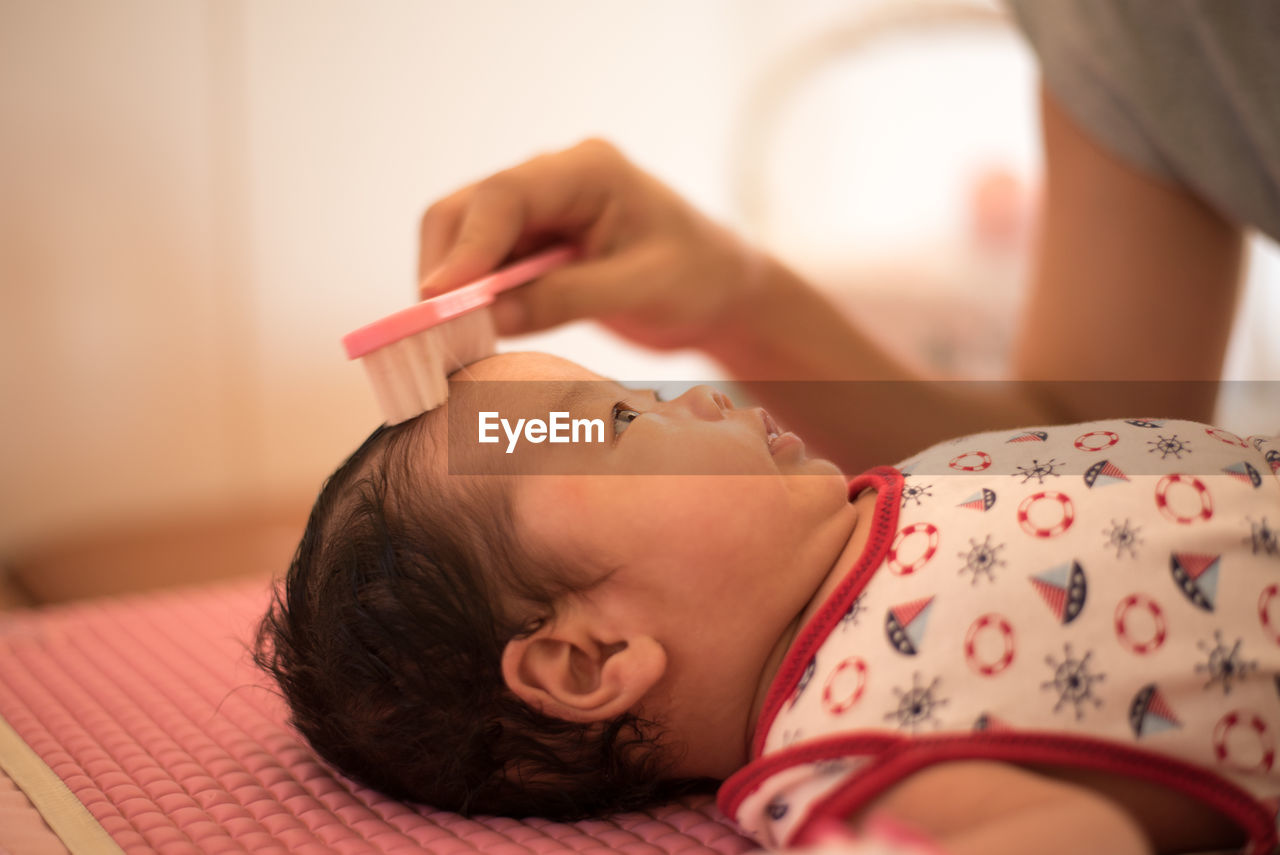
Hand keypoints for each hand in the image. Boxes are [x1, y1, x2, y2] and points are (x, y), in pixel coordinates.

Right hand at [418, 139, 761, 349]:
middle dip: (447, 266)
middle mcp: (554, 177)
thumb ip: (569, 298)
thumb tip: (492, 317)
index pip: (504, 195)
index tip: (439, 299)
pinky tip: (479, 331)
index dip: (466, 246)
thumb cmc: (699, 277)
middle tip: (439, 330)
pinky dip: (472, 297)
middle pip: (467, 209)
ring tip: (459, 337)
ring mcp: (540, 208)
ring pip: (464, 237)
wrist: (721, 290)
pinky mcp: (533, 241)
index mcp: (589, 169)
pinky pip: (483, 264)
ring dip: (455, 286)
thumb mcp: (643, 290)